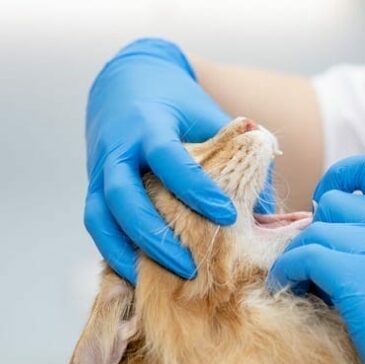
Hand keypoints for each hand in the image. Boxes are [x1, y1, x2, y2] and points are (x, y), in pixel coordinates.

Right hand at [84, 38, 236, 283]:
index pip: (168, 159)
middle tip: (193, 267)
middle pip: (125, 198)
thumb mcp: (211, 119)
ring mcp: (98, 171)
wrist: (128, 83)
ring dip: (132, 253)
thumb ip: (240, 158)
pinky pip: (97, 227)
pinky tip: (141, 276)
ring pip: (101, 218)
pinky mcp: (93, 190)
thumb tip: (271, 209)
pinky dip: (115, 253)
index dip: (196, 189)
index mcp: (149, 126)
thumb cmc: (181, 106)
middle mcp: (117, 150)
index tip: (228, 216)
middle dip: (157, 236)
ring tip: (168, 279)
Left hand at [268, 153, 364, 363]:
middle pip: (331, 205)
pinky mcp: (361, 278)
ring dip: (298, 259)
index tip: (321, 202)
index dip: (340, 177)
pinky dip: (287, 274)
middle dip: (314, 236)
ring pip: (313, 231)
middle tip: (311, 273)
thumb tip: (317, 238)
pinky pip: (303, 257)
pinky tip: (290, 294)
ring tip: (301, 288)